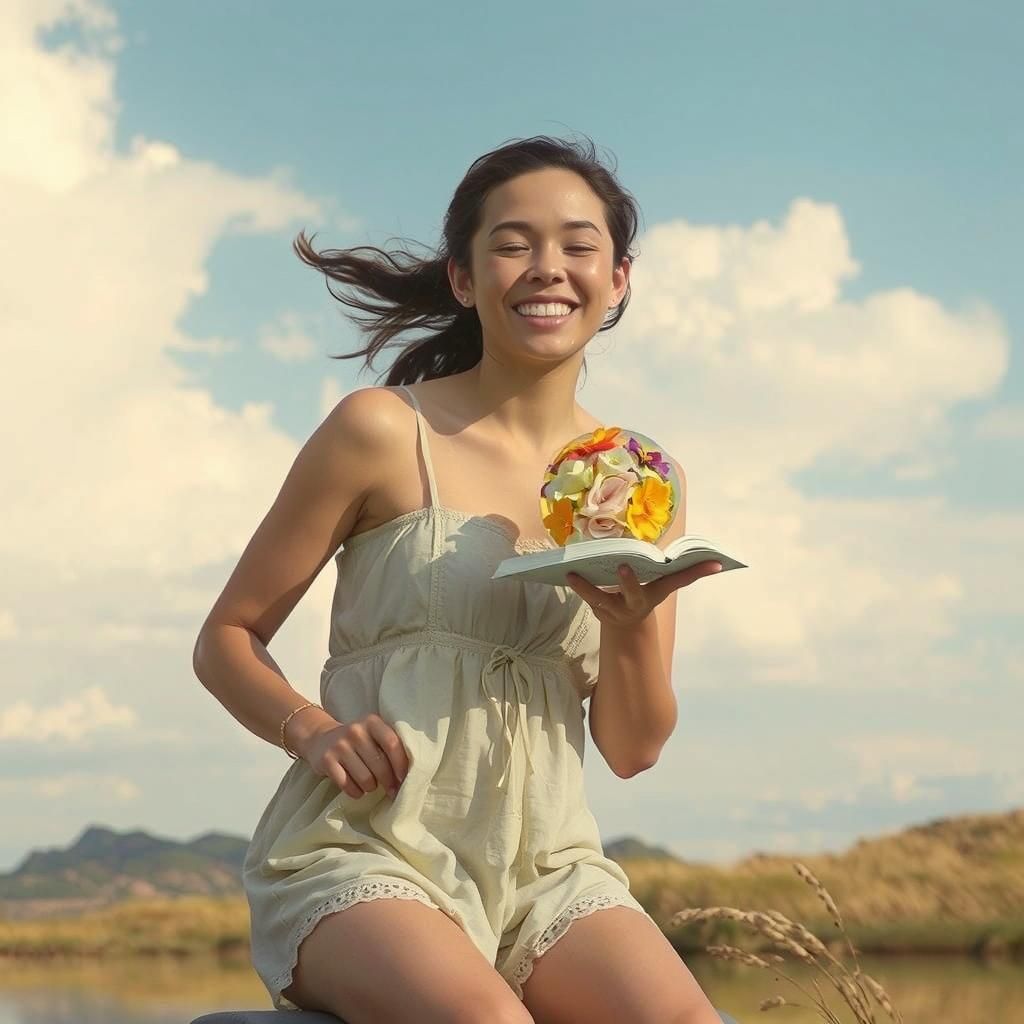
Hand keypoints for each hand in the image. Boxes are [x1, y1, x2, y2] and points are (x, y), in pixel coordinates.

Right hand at [299, 713, 409, 799]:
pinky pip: (348, 786)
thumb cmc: (358, 741)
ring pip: (365, 779)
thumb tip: (410, 774)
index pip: (393, 744)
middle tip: (392, 790)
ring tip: (371, 784)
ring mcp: (340, 745)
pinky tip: (357, 789)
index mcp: (372, 722)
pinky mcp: (326, 760)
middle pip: (380, 765)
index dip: (401, 765)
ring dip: (371, 787)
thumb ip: (390, 746)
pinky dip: (356, 792)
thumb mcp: (373, 735)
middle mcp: (355, 730)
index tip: (405, 779)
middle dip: (389, 782)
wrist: (321, 739)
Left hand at [566, 560, 722, 626]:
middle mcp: (636, 603)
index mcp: (655, 594)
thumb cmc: (646, 596)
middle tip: (624, 566)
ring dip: (586, 588)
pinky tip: (566, 571)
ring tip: (573, 573)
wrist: (627, 626)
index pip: (678, 582)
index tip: (714, 561)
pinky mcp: (597, 608)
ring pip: (599, 598)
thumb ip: (686, 573)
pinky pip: (585, 595)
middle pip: (633, 593)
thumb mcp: (664, 586)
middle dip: (629, 582)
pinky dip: (577, 585)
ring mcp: (615, 608)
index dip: (696, 572)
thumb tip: (717, 563)